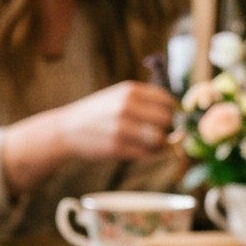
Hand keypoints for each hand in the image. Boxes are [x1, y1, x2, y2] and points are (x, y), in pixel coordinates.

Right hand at [2, 81, 178, 197]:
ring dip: (159, 144)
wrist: (67, 129)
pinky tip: (137, 149)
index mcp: (130, 90)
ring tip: (148, 143)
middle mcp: (126, 106)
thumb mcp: (119, 97)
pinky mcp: (116, 147)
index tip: (168, 120)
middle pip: (167, 120)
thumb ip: (146, 104)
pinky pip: (145, 154)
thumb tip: (178, 122)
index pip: (168, 101)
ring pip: (159, 139)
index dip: (173, 113)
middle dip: (168, 130)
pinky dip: (147, 154)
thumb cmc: (99, 113)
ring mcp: (121, 127)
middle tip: (159, 133)